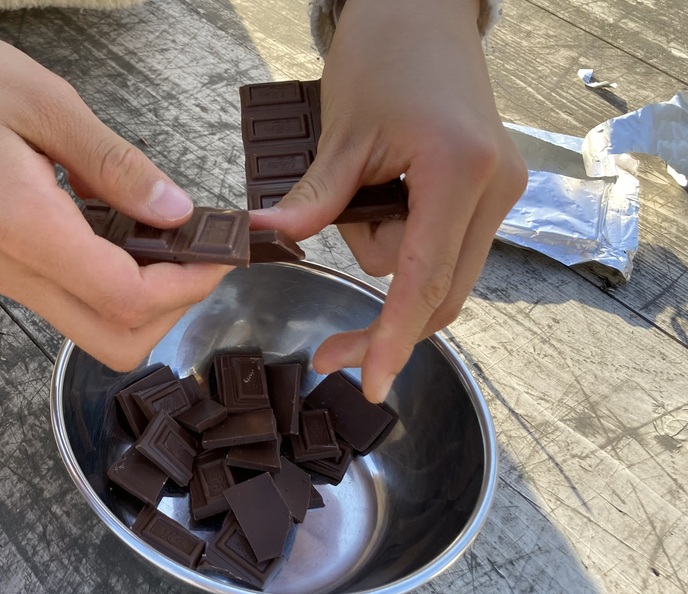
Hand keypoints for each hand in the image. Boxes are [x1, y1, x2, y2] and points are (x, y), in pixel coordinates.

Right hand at [0, 5, 230, 370]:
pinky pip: (75, 300)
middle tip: (202, 250)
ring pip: (97, 329)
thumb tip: (176, 210)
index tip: (221, 246)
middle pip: (116, 341)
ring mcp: (6, 273)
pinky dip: (117, 283)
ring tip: (175, 235)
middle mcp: (13, 270)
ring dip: (147, 298)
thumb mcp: (44, 101)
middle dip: (174, 308)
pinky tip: (134, 231)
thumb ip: (115, 165)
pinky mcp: (6, 264)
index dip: (188, 283)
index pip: (127, 298)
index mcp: (23, 229)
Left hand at [250, 0, 526, 401]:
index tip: (373, 382)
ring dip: (390, 262)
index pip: (422, 277)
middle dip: (385, 321)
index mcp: (457, 172)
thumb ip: (312, 202)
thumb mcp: (339, 133)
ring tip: (360, 193)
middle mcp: (495, 189)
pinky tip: (383, 199)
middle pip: (441, 293)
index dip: (393, 336)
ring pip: (441, 274)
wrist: (423, 12)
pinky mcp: (491, 190)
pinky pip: (446, 246)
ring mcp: (501, 191)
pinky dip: (406, 245)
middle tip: (329, 350)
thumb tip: (267, 243)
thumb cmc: (384, 56)